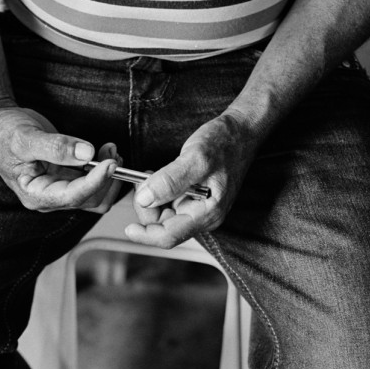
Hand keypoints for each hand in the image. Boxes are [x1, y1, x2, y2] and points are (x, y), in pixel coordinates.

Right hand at [0, 105, 122, 212]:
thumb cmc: (4, 131)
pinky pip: (92, 185)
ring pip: (95, 196)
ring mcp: (59, 189)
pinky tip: (104, 154)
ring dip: (108, 177)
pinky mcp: (67, 179)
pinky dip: (103, 173)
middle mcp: (49, 198)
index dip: (95, 181)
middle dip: (105, 177)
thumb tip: (87, 153)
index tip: (110, 163)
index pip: (73, 196)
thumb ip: (56, 147)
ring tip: (111, 150)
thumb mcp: (26, 137)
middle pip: (88, 200)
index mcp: (35, 194)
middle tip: (112, 150)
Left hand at [124, 111, 261, 247]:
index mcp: (206, 214)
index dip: (146, 235)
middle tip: (143, 181)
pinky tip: (159, 176)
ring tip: (152, 175)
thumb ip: (170, 181)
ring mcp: (198, 209)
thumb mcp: (196, 158)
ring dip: (151, 199)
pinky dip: (157, 193)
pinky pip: (168, 204)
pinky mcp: (193, 200)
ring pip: (163, 216)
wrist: (241, 132)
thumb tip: (145, 199)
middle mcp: (202, 217)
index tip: (128, 228)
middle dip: (147, 207)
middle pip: (163, 227)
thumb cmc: (224, 142)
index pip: (170, 236)